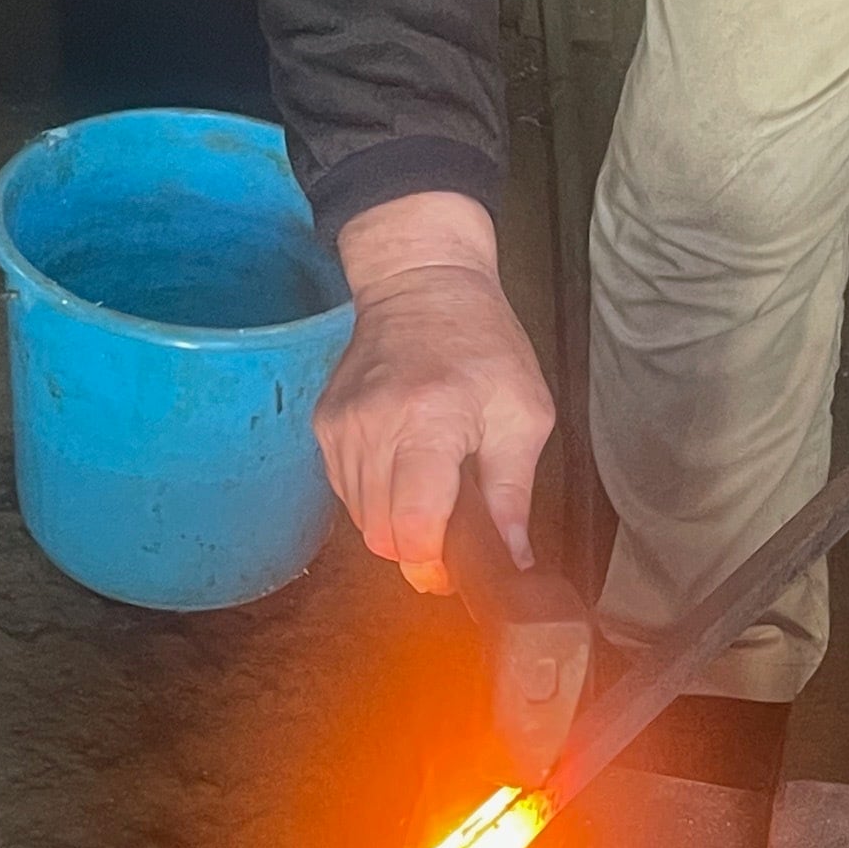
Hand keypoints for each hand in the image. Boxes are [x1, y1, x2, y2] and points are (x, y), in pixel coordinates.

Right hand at [317, 193, 555, 593]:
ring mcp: (342, 427)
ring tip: (432, 488)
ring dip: (397, 524)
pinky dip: (377, 498)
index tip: (456, 565)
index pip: (411, 527)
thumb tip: (515, 557)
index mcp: (429, 422)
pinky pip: (347, 493)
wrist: (422, 282)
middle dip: (417, 552)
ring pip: (361, 521)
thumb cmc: (482, 342)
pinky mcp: (325, 426)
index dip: (432, 563)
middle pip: (381, 536)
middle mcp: (374, 427)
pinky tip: (406, 468)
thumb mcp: (523, 414)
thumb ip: (514, 492)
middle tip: (451, 534)